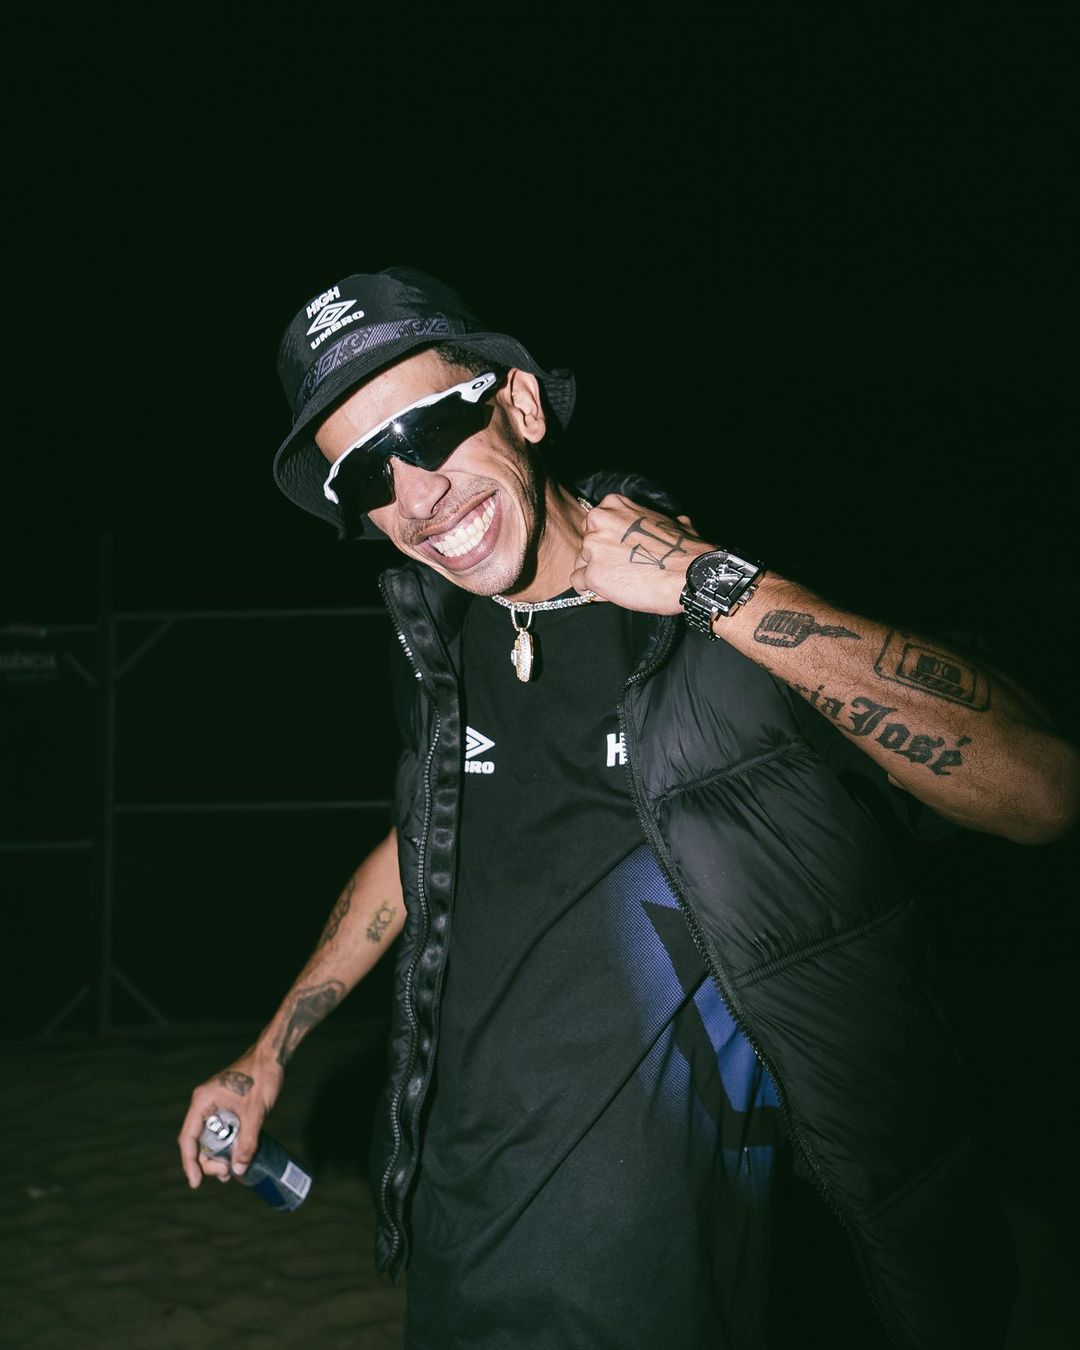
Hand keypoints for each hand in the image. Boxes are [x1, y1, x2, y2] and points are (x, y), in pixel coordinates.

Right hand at [177, 1044, 282, 1187]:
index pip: (188, 1138)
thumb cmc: (261, 1077)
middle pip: (198, 1141)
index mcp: (203, 1102)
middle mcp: (204, 1104)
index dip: (189, 1163)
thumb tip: (239, 1169)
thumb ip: (247, 1142)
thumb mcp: (254, 1113)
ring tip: (232, 1171)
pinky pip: (221, 1130)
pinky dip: (226, 1145)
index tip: (195, 1183)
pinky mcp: (226, 1106)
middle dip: (209, 1161)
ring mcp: (215, 1105)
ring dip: (218, 1155)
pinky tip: (236, 1157)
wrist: (273, 1056)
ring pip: (210, 1137)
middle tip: (227, 1173)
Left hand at [570, 494, 713, 613]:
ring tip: (621, 582)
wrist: (688, 574)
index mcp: (613, 505)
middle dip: (599, 558)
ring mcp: (593, 547)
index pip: (595, 525)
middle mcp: (598, 522)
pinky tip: (613, 592)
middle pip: (585, 544)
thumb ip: (654, 521)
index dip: (607, 543)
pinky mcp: (593, 574)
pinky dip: (593, 590)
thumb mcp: (670, 521)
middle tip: (622, 569)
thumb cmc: (684, 549)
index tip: (621, 552)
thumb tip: (676, 523)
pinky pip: (580, 584)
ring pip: (581, 564)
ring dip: (596, 575)